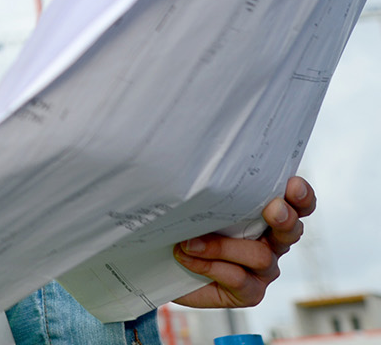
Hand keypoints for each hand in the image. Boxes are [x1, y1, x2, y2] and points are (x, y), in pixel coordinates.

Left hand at [172, 175, 316, 307]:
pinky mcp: (251, 292)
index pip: (295, 203)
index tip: (293, 184)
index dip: (300, 195)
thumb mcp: (196, 206)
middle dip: (285, 218)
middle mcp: (272, 242)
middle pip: (291, 230)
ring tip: (190, 243)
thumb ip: (208, 194)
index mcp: (266, 215)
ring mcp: (264, 270)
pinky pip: (238, 278)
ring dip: (223, 246)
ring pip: (260, 256)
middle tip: (273, 209)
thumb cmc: (187, 229)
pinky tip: (186, 257)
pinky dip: (209, 265)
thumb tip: (194, 174)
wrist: (166, 268)